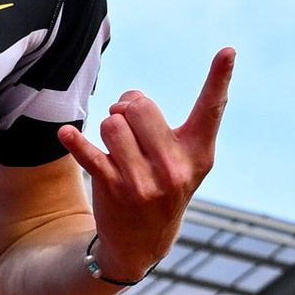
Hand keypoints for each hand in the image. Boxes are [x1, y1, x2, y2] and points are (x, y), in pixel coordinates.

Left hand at [59, 49, 234, 282]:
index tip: (228, 50)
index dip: (220, 78)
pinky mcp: (114, 189)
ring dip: (108, 127)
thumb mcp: (185, 163)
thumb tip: (127, 101)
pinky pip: (89, 153)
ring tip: (115, 145)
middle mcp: (175, 168)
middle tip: (127, 122)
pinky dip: (76, 141)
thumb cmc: (163, 186)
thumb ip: (171, 127)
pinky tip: (67, 134)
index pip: (211, 110)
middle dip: (127, 106)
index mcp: (198, 155)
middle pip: (139, 106)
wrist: (142, 243)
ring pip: (113, 123)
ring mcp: (144, 182)